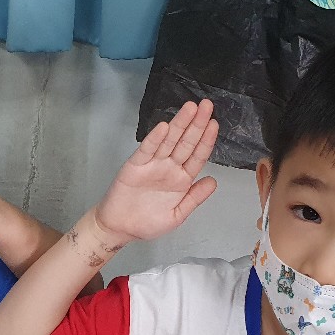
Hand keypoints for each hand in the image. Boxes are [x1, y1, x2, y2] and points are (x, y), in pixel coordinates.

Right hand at [92, 100, 217, 246]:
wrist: (120, 228)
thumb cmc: (147, 223)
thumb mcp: (177, 216)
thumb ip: (194, 198)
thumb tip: (213, 182)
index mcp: (181, 179)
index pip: (197, 156)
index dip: (206, 140)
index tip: (214, 124)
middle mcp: (169, 168)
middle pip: (186, 143)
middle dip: (197, 124)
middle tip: (207, 106)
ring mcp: (153, 164)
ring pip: (169, 141)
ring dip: (179, 124)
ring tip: (190, 108)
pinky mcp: (136, 165)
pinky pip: (147, 149)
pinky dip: (155, 139)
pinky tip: (164, 127)